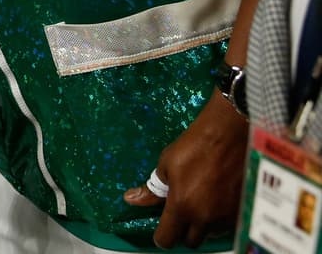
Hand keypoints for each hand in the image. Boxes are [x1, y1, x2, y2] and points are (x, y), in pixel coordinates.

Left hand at [121, 93, 248, 247]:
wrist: (230, 134)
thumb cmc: (194, 146)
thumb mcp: (166, 165)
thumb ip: (151, 189)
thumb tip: (131, 200)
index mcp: (182, 207)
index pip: (168, 240)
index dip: (162, 237)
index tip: (161, 228)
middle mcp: (206, 218)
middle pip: (191, 241)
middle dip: (183, 232)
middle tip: (181, 213)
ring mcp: (227, 216)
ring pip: (211, 233)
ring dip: (203, 225)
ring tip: (200, 203)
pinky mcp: (243, 210)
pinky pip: (228, 225)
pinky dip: (220, 219)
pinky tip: (217, 200)